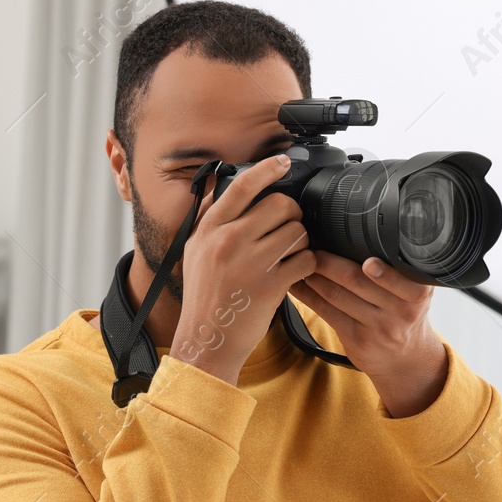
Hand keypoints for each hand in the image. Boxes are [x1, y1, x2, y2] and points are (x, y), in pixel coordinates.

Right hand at [171, 154, 316, 384]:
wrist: (206, 339)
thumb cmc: (204, 296)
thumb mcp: (195, 251)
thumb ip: (210, 218)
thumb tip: (221, 182)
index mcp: (209, 230)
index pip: (243, 186)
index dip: (267, 169)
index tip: (282, 162)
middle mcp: (228, 242)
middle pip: (280, 205)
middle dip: (291, 214)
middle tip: (287, 227)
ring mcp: (251, 263)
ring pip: (297, 231)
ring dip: (300, 241)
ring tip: (289, 253)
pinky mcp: (271, 285)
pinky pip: (305, 259)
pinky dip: (307, 264)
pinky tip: (295, 271)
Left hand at [290, 251, 447, 417]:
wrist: (404, 358)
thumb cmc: (405, 313)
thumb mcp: (416, 292)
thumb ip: (401, 271)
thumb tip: (360, 236)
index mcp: (418, 294)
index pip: (398, 280)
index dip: (382, 272)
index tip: (366, 262)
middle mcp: (400, 313)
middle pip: (356, 281)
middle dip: (328, 262)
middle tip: (310, 248)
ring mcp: (377, 328)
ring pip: (336, 295)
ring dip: (314, 276)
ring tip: (300, 262)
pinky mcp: (356, 339)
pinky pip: (326, 312)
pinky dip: (308, 295)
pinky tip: (297, 284)